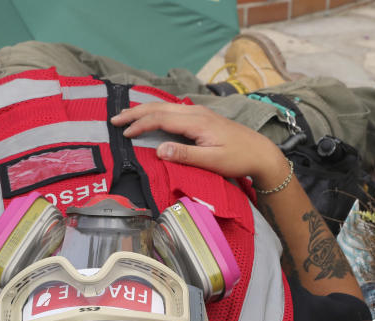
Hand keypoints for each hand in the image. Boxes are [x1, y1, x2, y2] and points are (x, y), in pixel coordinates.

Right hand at [110, 102, 288, 188]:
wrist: (260, 152)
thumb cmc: (238, 158)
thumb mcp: (212, 161)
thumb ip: (185, 155)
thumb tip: (158, 150)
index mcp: (196, 122)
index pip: (160, 119)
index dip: (140, 125)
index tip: (124, 134)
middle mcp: (195, 112)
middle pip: (159, 108)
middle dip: (135, 113)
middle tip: (114, 119)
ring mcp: (198, 112)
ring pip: (164, 107)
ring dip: (143, 110)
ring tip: (125, 116)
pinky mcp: (201, 117)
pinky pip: (172, 111)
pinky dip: (155, 112)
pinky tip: (149, 116)